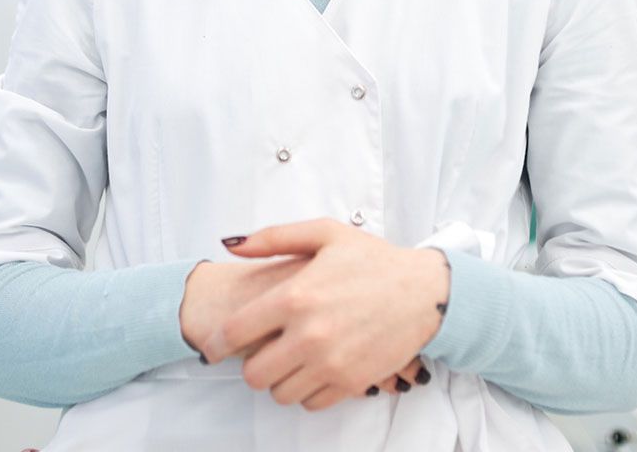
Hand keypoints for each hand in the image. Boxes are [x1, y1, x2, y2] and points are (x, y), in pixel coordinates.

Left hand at [198, 219, 449, 410]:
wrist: (424, 292)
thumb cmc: (373, 260)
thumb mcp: (325, 233)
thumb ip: (273, 237)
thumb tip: (231, 244)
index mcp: (295, 296)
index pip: (234, 334)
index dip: (216, 344)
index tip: (213, 349)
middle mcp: (309, 335)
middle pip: (254, 375)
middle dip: (252, 365)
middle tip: (263, 352)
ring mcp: (331, 363)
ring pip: (280, 394)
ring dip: (281, 379)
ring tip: (292, 359)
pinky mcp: (352, 383)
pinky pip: (311, 403)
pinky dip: (308, 390)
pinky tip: (316, 367)